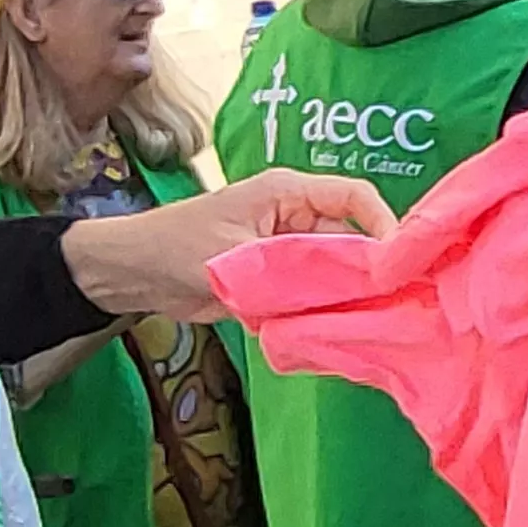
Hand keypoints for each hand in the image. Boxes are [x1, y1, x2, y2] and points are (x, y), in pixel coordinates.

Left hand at [60, 169, 394, 321]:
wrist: (132, 275)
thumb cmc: (175, 246)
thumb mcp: (235, 255)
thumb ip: (288, 269)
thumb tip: (341, 287)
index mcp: (288, 192)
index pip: (354, 197)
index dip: (382, 225)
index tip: (395, 265)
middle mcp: (294, 218)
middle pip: (349, 240)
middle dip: (365, 272)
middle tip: (384, 308)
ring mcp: (286, 251)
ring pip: (333, 273)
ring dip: (341, 298)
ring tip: (360, 325)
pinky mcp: (275, 282)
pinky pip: (310, 295)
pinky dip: (317, 313)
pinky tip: (327, 334)